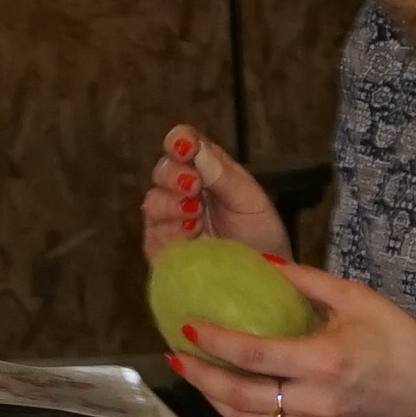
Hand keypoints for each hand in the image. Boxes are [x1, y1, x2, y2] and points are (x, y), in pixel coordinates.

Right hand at [141, 125, 281, 258]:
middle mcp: (182, 191)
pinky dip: (170, 231)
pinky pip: (153, 235)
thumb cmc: (261, 235)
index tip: (186, 146)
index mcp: (205, 169)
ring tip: (197, 214)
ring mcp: (170, 220)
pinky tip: (192, 234)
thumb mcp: (251, 200)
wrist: (264, 276)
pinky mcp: (163, 250)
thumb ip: (224, 176)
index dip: (179, 139)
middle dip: (174, 174)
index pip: (182, 143)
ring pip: (152, 201)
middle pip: (163, 170)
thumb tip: (198, 150)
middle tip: (194, 185)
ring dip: (172, 204)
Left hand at [162, 257, 415, 416]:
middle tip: (175, 355)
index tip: (189, 327)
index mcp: (324, 361)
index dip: (217, 343)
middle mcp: (315, 400)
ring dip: (212, 400)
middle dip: (200, 377)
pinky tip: (225, 392)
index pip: (255, 357)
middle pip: (239, 396)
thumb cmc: (397, 338)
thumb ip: (306, 280)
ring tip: (192, 374)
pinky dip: (239, 413)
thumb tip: (259, 263)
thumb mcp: (357, 298)